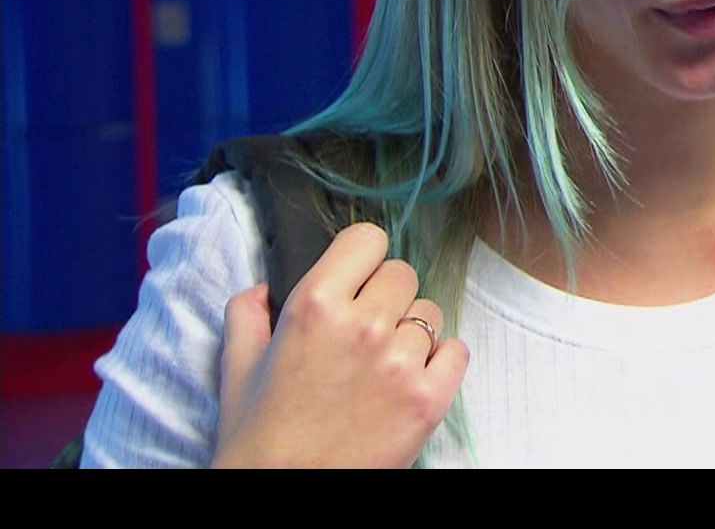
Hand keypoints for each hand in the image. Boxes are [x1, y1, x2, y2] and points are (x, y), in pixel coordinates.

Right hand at [212, 223, 469, 467]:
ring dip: (411, 332)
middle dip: (385, 296)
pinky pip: (457, 350)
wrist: (285, 494)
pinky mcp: (430, 397)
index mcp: (314, 305)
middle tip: (365, 330)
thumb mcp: (238, 367)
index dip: (362, 258)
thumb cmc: (258, 437)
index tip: (357, 278)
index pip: (368, 239)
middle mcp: (363, 325)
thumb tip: (267, 285)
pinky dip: (441, 362)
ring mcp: (401, 362)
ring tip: (382, 365)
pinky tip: (410, 380)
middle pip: (403, 274)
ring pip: (430, 312)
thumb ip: (248, 313)